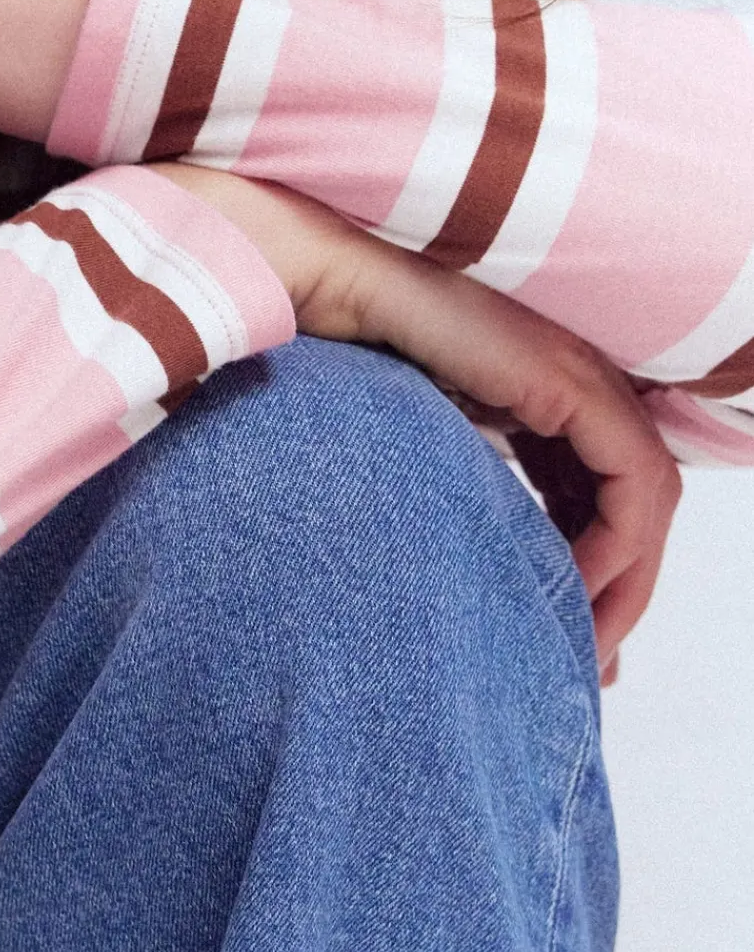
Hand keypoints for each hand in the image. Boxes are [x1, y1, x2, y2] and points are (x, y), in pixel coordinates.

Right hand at [155, 165, 678, 672]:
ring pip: (646, 498)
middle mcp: (568, 385)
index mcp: (532, 395)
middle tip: (589, 666)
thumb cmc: (322, 358)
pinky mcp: (567, 384)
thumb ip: (437, 495)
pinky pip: (632, 481)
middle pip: (630, 504)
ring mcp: (575, 377)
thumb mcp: (399, 449)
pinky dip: (618, 544)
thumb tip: (442, 577)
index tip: (565, 645)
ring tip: (582, 644)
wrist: (305, 285)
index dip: (592, 575)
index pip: (594, 496)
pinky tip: (572, 586)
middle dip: (620, 594)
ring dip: (626, 582)